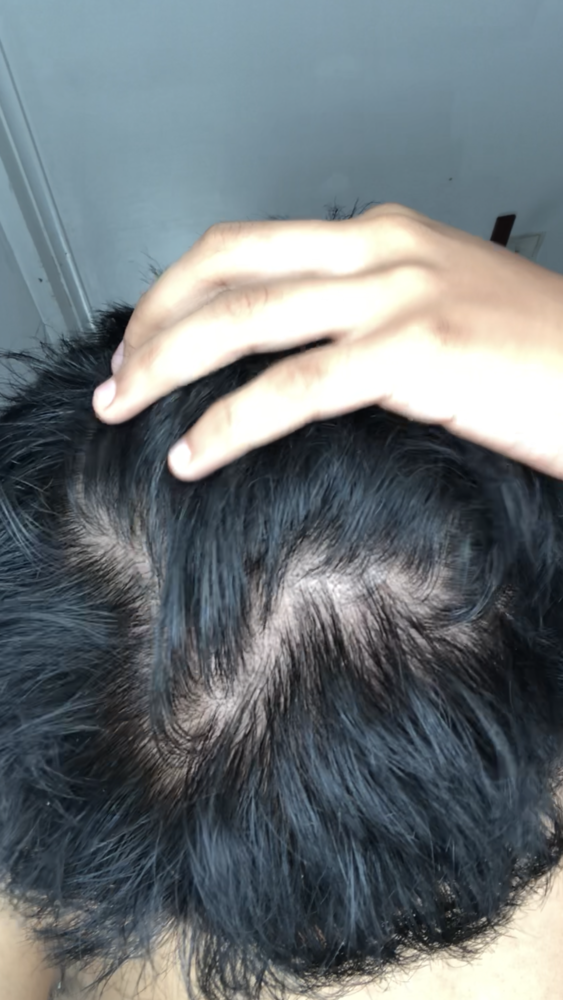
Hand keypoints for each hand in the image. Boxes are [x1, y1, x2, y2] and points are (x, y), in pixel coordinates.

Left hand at [92, 202, 562, 480]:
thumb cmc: (536, 356)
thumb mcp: (439, 311)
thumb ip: (365, 315)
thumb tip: (295, 352)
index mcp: (383, 235)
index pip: (250, 246)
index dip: (180, 291)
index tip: (148, 338)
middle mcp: (380, 249)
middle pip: (227, 268)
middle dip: (153, 321)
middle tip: (117, 375)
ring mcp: (396, 294)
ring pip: (244, 319)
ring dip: (166, 364)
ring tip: (125, 407)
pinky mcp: (413, 351)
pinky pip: (292, 388)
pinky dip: (229, 422)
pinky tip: (193, 452)